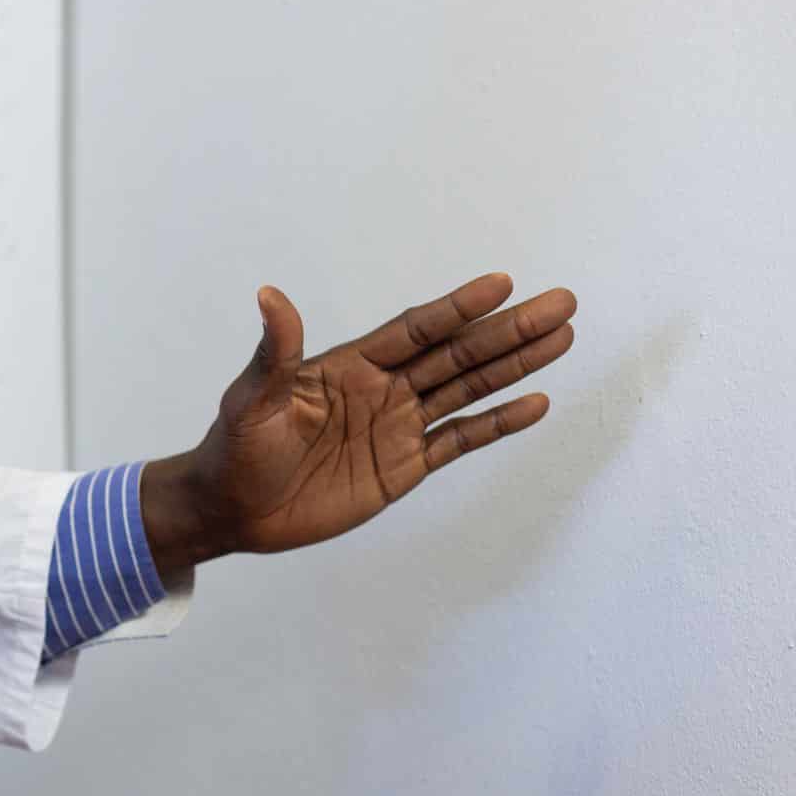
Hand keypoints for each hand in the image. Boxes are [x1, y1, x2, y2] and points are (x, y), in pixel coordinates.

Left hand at [141, 274, 575, 566]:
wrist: (233, 510)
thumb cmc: (235, 449)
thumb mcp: (251, 399)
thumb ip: (275, 353)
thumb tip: (269, 296)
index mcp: (350, 365)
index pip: (415, 330)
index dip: (457, 308)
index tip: (502, 284)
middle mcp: (382, 389)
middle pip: (456, 353)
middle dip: (508, 330)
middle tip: (561, 303)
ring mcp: (398, 427)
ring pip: (466, 389)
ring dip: (514, 366)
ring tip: (562, 338)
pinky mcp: (404, 467)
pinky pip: (459, 440)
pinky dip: (497, 423)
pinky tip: (535, 402)